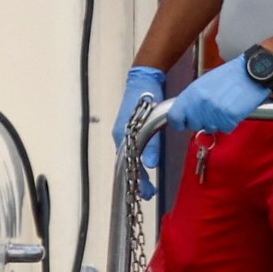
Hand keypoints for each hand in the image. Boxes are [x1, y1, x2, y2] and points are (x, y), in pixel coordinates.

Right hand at [116, 66, 167, 199]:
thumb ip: (152, 144)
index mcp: (122, 136)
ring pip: (130, 158)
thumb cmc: (145, 96)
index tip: (145, 191)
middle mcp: (121, 137)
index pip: (127, 163)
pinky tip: (145, 166)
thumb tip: (150, 164)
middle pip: (127, 163)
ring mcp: (125, 133)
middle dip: (137, 179)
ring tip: (146, 185)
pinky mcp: (132, 130)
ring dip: (138, 172)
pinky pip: (133, 150)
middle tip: (148, 193)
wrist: (144, 78)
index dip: (137, 178)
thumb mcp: (150, 122)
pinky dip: (139, 161)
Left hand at [170, 53, 272, 136]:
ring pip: (210, 129)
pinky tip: (233, 111)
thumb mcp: (204, 82)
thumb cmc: (230, 75)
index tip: (182, 124)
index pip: (174, 117)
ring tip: (225, 107)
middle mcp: (201, 104)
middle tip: (211, 111)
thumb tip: (184, 112)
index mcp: (192, 93)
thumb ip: (192, 99)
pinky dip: (230, 123)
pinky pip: (225, 129)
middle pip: (194, 125)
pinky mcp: (230, 118)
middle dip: (201, 122)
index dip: (178, 123)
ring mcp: (215, 112)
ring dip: (216, 122)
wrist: (252, 72)